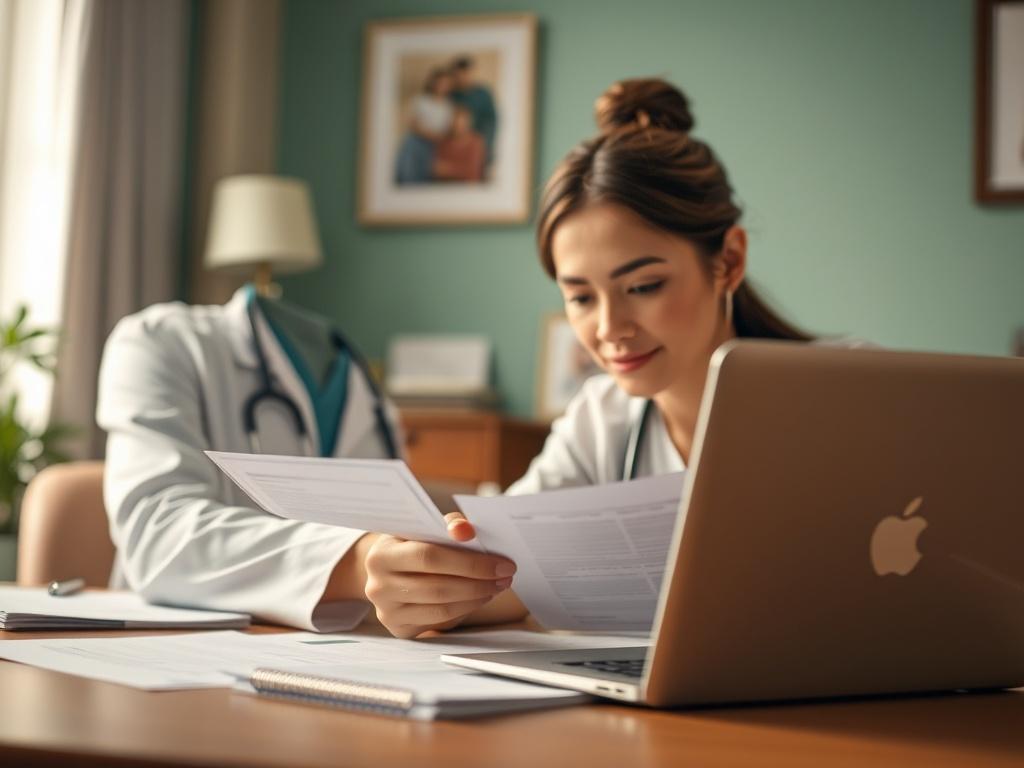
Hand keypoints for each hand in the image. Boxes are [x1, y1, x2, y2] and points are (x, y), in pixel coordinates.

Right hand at [363, 512, 516, 638]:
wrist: (387, 569)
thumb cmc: (414, 543)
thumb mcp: (426, 527)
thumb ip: (449, 524)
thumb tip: (465, 531)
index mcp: (381, 555)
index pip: (429, 557)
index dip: (469, 562)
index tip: (502, 562)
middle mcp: (378, 586)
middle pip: (438, 587)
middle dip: (478, 582)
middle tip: (505, 576)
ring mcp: (387, 612)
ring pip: (441, 609)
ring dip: (476, 598)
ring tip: (497, 586)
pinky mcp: (399, 629)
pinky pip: (439, 622)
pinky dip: (465, 610)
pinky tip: (480, 598)